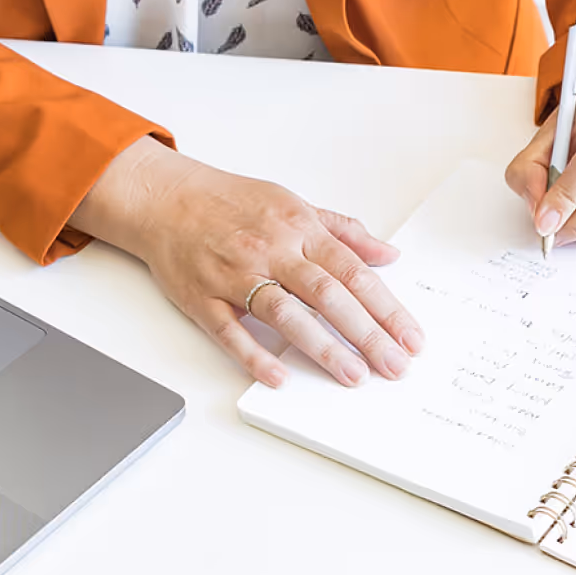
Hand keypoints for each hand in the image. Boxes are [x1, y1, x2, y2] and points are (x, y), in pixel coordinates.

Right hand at [70, 139, 424, 387]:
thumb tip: (387, 254)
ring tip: (352, 375)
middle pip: (327, 295)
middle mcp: (271, 249)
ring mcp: (235, 274)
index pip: (353, 272)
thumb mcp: (294, 204)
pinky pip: (230, 330)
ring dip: (321, 347)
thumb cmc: (230, 202)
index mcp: (298, 228)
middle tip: (393, 366)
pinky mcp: (202, 297)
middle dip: (366, 334)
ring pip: (284, 313)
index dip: (386, 307)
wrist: (165, 198)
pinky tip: (278, 376)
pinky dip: (254, 354)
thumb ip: (342, 232)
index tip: (410, 337)